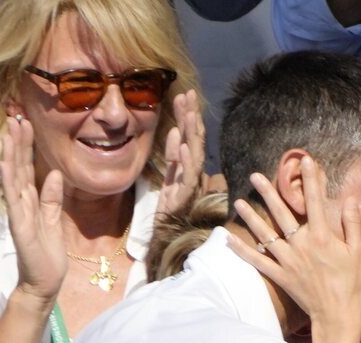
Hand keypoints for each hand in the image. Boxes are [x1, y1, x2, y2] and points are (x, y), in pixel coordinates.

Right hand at [0, 116, 65, 304]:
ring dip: (12, 154)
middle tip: (17, 115)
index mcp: (32, 202)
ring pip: (14, 178)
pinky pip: (15, 199)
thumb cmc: (48, 255)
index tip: (28, 123)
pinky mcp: (20, 226)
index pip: (28, 169)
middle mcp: (22, 204)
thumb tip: (56, 173)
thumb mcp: (55, 220)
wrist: (44, 282)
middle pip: (20, 168)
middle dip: (18, 142)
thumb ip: (53, 198)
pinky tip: (9, 164)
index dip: (28, 147)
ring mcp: (19, 213)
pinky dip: (11, 180)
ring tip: (10, 130)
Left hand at [156, 90, 205, 216]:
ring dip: (192, 133)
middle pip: (195, 140)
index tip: (185, 94)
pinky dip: (186, 159)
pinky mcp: (184, 196)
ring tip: (188, 114)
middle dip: (192, 117)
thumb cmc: (168, 203)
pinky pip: (187, 176)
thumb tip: (176, 130)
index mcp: (187, 164)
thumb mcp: (168, 173)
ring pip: (195, 154)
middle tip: (189, 94)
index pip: (190, 135)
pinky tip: (183, 144)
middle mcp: (192, 171)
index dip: (188, 115)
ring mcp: (190, 183)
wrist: (165, 231)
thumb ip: (173, 153)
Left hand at [227, 156, 360, 342]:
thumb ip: (352, 224)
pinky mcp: (280, 275)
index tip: (305, 161)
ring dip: (251, 217)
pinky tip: (228, 239)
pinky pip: (257, 261)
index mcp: (322, 236)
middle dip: (268, 192)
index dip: (311, 179)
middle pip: (282, 213)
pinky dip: (242, 251)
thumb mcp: (358, 252)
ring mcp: (288, 260)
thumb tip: (351, 199)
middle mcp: (301, 245)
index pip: (315, 201)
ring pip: (265, 234)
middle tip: (255, 176)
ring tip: (239, 201)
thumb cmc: (351, 283)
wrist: (338, 314)